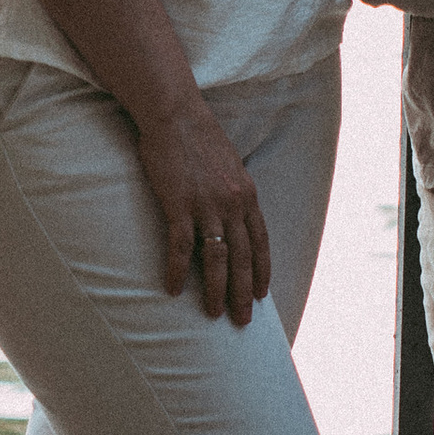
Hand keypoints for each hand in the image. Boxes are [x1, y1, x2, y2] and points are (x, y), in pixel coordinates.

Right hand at [134, 98, 270, 325]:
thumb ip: (234, 189)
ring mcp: (206, 205)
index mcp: (246, 194)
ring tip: (213, 313)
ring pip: (216, 259)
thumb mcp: (229, 163)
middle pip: (242, 258)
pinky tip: (172, 289)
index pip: (260, 242)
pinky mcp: (179, 205)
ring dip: (215, 290)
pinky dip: (176, 271)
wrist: (174, 113)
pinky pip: (181, 247)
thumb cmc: (197, 135)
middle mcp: (232, 203)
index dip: (262, 271)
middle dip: (243, 293)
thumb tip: (233, 209)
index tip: (262, 294)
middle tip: (242, 320)